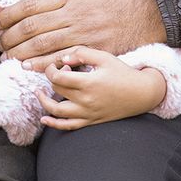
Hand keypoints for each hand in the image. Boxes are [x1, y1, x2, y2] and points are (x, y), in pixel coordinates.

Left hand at [0, 0, 164, 64]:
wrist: (147, 14)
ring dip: (20, 53)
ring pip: (43, 44)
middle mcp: (75, 13)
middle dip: (10, 36)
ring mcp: (84, 33)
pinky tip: (27, 67)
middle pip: (33, 26)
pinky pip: (63, 59)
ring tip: (6, 57)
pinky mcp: (93, 50)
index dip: (8, 14)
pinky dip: (42, 64)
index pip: (30, 5)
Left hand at [34, 47, 166, 131]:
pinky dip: (54, 124)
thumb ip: (82, 53)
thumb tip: (62, 58)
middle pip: (56, 90)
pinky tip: (44, 119)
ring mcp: (87, 113)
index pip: (58, 77)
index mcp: (88, 82)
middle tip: (59, 71)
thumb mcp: (104, 57)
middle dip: (52, 79)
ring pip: (57, 111)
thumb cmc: (123, 73)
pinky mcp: (91, 121)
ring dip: (44, 102)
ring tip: (39, 93)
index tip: (55, 64)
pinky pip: (68, 126)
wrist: (141, 93)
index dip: (51, 69)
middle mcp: (86, 100)